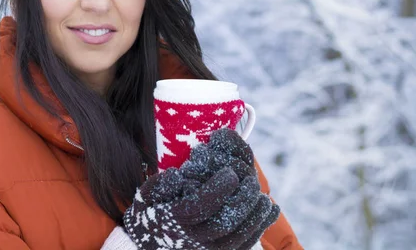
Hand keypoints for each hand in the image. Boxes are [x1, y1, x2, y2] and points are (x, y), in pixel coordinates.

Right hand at [124, 128, 279, 249]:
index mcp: (174, 221)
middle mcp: (192, 240)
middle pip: (223, 224)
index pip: (199, 207)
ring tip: (264, 197)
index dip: (217, 190)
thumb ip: (159, 185)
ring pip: (236, 239)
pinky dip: (259, 229)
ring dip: (254, 217)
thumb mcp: (146, 197)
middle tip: (251, 181)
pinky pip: (243, 247)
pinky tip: (270, 211)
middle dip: (241, 201)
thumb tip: (177, 175)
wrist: (146, 248)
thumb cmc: (148, 216)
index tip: (230, 173)